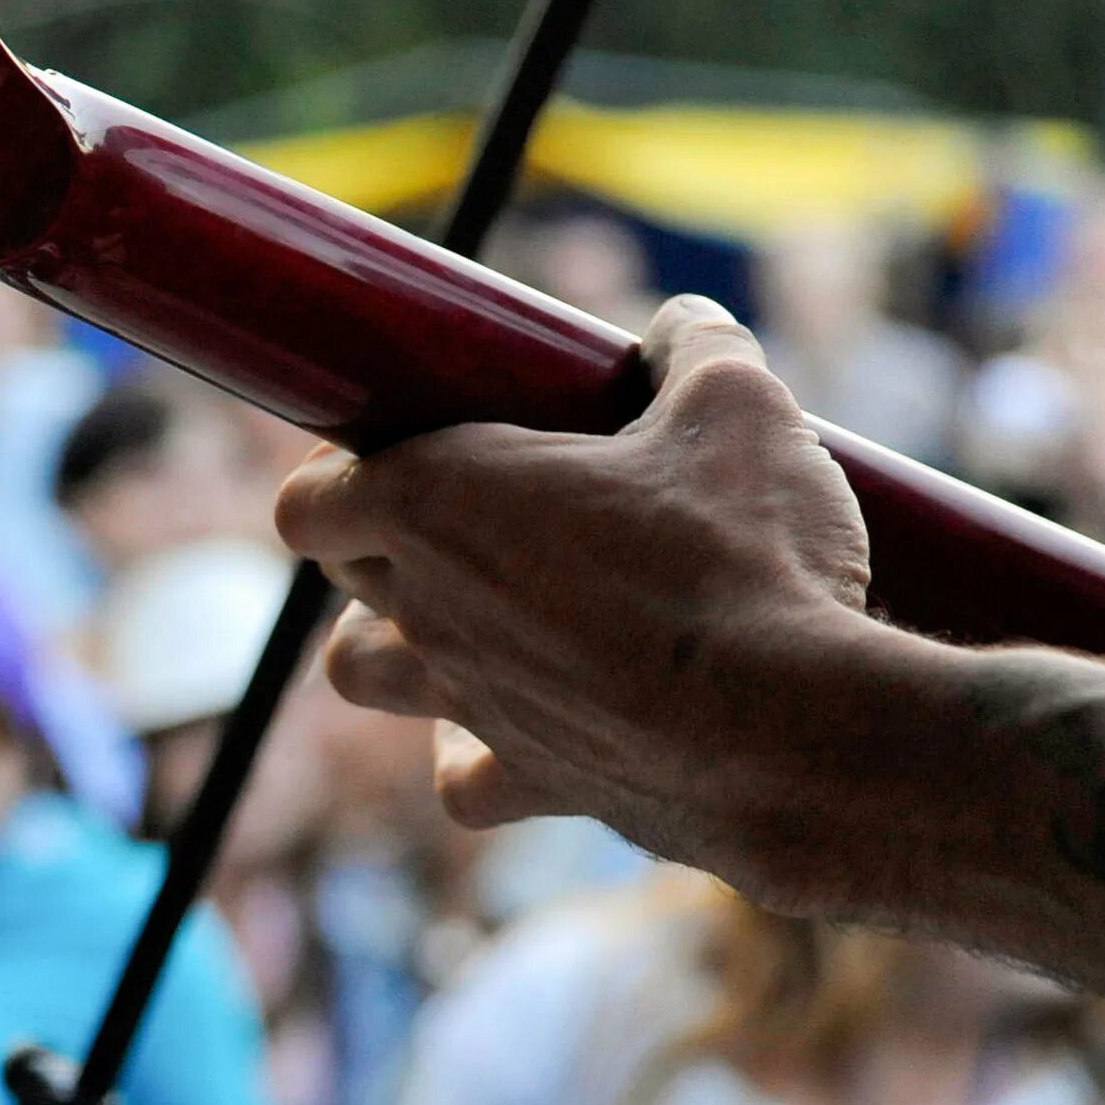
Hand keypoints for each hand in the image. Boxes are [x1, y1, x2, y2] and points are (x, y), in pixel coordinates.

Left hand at [276, 295, 874, 910]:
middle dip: (380, 542)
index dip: (333, 474)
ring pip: (362, 675)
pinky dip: (476, 755)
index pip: (307, 500)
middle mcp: (425, 607)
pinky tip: (524, 727)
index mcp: (435, 502)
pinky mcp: (526, 781)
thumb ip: (695, 350)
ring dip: (397, 645)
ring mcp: (465, 700)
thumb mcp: (735, 409)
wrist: (797, 727)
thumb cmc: (744, 553)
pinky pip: (461, 780)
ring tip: (471, 615)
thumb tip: (688, 324)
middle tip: (467, 514)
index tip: (399, 450)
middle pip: (342, 574)